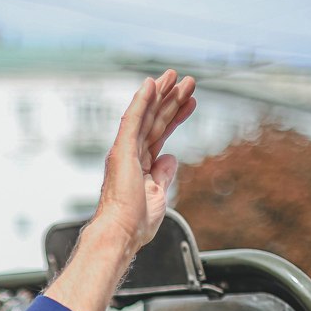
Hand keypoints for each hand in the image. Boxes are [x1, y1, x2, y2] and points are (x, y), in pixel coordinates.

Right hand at [43, 70, 195, 310]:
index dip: (175, 117)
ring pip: (146, 116)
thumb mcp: (159, 196)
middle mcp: (131, 155)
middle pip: (155, 121)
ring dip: (161, 95)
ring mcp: (125, 152)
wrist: (121, 233)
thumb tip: (170, 159)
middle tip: (187, 82)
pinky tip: (151, 85)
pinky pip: (132, 120)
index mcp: (140, 166)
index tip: (190, 103)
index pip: (160, 135)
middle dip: (171, 100)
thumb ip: (164, 175)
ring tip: (176, 76)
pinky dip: (142, 101)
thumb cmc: (134, 224)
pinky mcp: (121, 151)